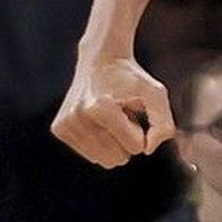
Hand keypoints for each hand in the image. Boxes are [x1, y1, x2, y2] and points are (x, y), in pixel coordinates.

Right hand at [51, 56, 174, 167]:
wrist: (100, 60)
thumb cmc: (132, 79)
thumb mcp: (156, 93)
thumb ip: (162, 123)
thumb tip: (147, 150)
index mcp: (101, 108)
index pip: (136, 147)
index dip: (140, 130)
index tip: (132, 111)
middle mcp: (78, 116)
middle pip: (117, 158)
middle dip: (126, 139)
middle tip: (121, 114)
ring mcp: (65, 123)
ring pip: (102, 160)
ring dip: (112, 141)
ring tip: (110, 117)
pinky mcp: (59, 128)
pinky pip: (90, 155)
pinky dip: (99, 141)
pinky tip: (98, 120)